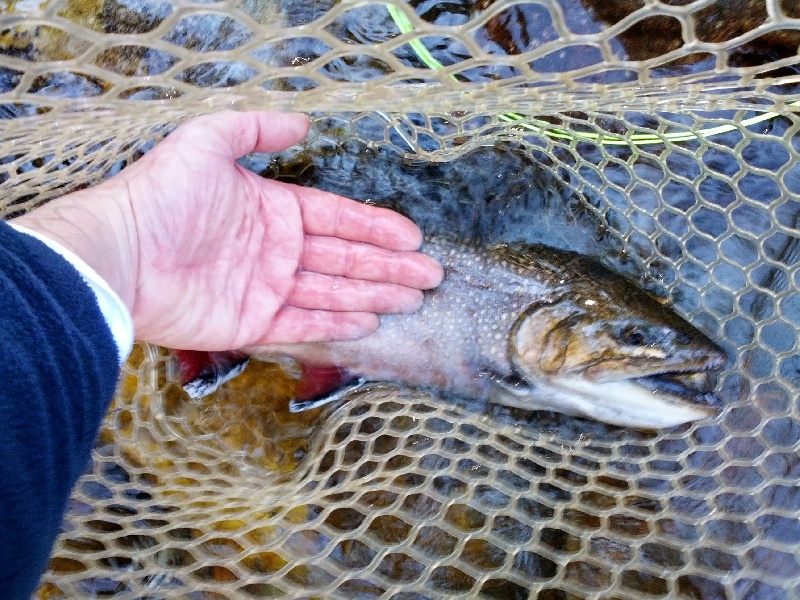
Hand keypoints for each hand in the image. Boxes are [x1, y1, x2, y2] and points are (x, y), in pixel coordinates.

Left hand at [12, 112, 443, 349]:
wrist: (118, 256)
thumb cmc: (161, 197)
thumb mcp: (206, 142)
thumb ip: (255, 129)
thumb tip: (303, 123)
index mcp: (271, 209)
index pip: (336, 219)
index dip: (375, 227)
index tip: (412, 237)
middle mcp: (275, 250)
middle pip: (344, 259)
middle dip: (388, 267)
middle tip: (430, 276)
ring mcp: (265, 289)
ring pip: (332, 293)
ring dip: (373, 295)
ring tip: (412, 298)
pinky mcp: (251, 324)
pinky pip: (303, 325)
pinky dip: (337, 325)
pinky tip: (369, 322)